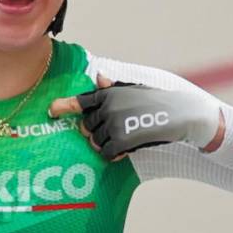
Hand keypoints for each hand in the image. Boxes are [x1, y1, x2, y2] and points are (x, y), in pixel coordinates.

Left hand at [49, 76, 223, 159]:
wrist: (181, 114)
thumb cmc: (158, 103)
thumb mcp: (134, 91)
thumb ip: (113, 88)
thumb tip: (97, 77)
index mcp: (109, 92)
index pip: (81, 100)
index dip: (64, 106)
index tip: (51, 111)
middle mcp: (107, 106)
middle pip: (87, 127)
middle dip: (96, 133)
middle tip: (116, 133)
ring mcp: (113, 123)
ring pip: (96, 142)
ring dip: (107, 145)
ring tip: (126, 139)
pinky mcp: (120, 139)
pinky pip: (107, 153)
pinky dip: (114, 155)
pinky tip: (125, 151)